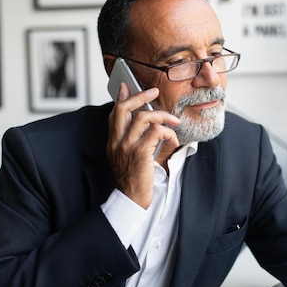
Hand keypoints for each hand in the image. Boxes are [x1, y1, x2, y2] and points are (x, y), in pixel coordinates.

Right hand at [107, 83, 179, 208]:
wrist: (131, 200)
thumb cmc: (134, 180)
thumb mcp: (128, 158)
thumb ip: (134, 141)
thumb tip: (149, 127)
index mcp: (113, 142)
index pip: (114, 114)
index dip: (121, 98)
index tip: (126, 87)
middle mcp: (116, 142)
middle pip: (124, 109)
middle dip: (140, 96)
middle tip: (154, 92)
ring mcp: (127, 147)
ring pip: (143, 118)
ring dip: (162, 116)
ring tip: (173, 121)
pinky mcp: (140, 153)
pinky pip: (156, 132)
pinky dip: (168, 132)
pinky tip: (173, 139)